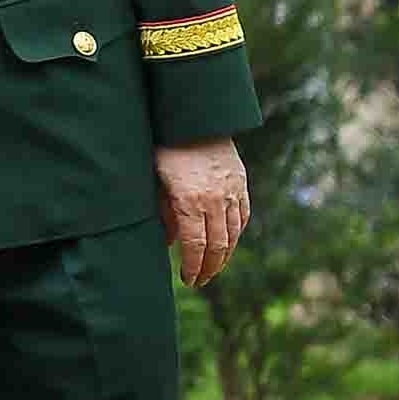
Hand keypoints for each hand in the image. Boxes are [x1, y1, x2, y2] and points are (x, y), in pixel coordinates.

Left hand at [155, 138, 248, 288]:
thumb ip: (163, 213)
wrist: (194, 118)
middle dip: (209, 267)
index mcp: (190, 201)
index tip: (189, 280)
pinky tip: (228, 242)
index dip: (194, 267)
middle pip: (217, 245)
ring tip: (214, 267)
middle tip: (200, 280)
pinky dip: (236, 233)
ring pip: (233, 233)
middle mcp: (214, 200)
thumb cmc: (165, 149)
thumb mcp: (156, 182)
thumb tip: (169, 242)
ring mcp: (231, 191)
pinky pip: (242, 216)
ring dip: (225, 255)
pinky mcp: (240, 183)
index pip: (196, 245)